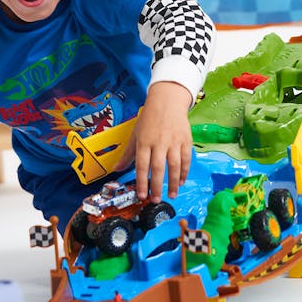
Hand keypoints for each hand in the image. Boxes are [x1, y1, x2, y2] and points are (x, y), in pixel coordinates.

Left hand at [114, 81, 192, 201]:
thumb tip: (116, 169)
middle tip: (155, 200)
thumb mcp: (135, 134)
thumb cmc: (149, 119)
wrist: (167, 101)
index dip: (141, 182)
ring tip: (172, 195)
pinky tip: (181, 181)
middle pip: (158, 168)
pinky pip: (186, 159)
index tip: (142, 195)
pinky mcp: (185, 140)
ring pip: (174, 166)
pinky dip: (184, 172)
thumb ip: (127, 154)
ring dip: (173, 183)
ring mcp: (174, 141)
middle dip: (156, 186)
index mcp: (144, 141)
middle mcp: (159, 142)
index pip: (141, 165)